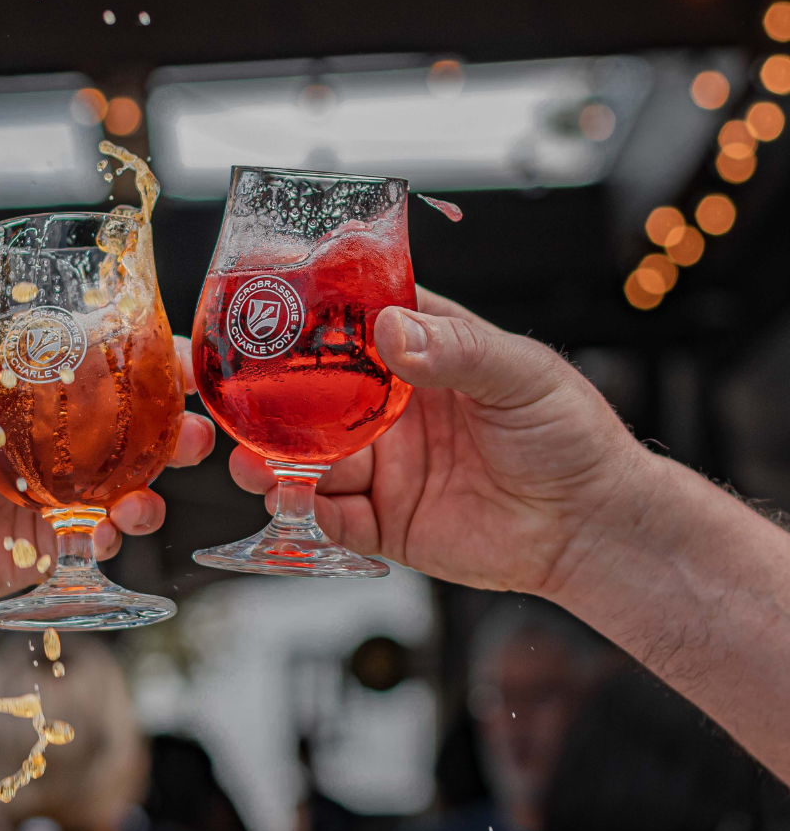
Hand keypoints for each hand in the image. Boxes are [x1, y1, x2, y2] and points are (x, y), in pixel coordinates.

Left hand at [0, 337, 213, 613]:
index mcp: (49, 394)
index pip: (116, 368)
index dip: (158, 361)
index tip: (184, 359)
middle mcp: (72, 440)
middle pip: (146, 430)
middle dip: (184, 430)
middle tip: (196, 434)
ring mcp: (71, 491)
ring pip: (136, 487)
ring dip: (154, 491)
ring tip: (144, 500)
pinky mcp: (58, 538)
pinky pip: (98, 538)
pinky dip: (108, 538)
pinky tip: (98, 534)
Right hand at [229, 287, 659, 596]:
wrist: (592, 528)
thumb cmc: (568, 435)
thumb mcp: (520, 374)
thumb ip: (457, 350)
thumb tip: (393, 330)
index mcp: (420, 355)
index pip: (352, 322)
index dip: (308, 312)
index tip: (266, 302)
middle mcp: (389, 408)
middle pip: (313, 396)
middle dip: (272, 399)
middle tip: (239, 401)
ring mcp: (384, 465)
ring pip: (310, 459)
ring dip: (275, 461)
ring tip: (254, 463)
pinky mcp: (384, 520)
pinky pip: (332, 517)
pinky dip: (306, 512)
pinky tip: (295, 502)